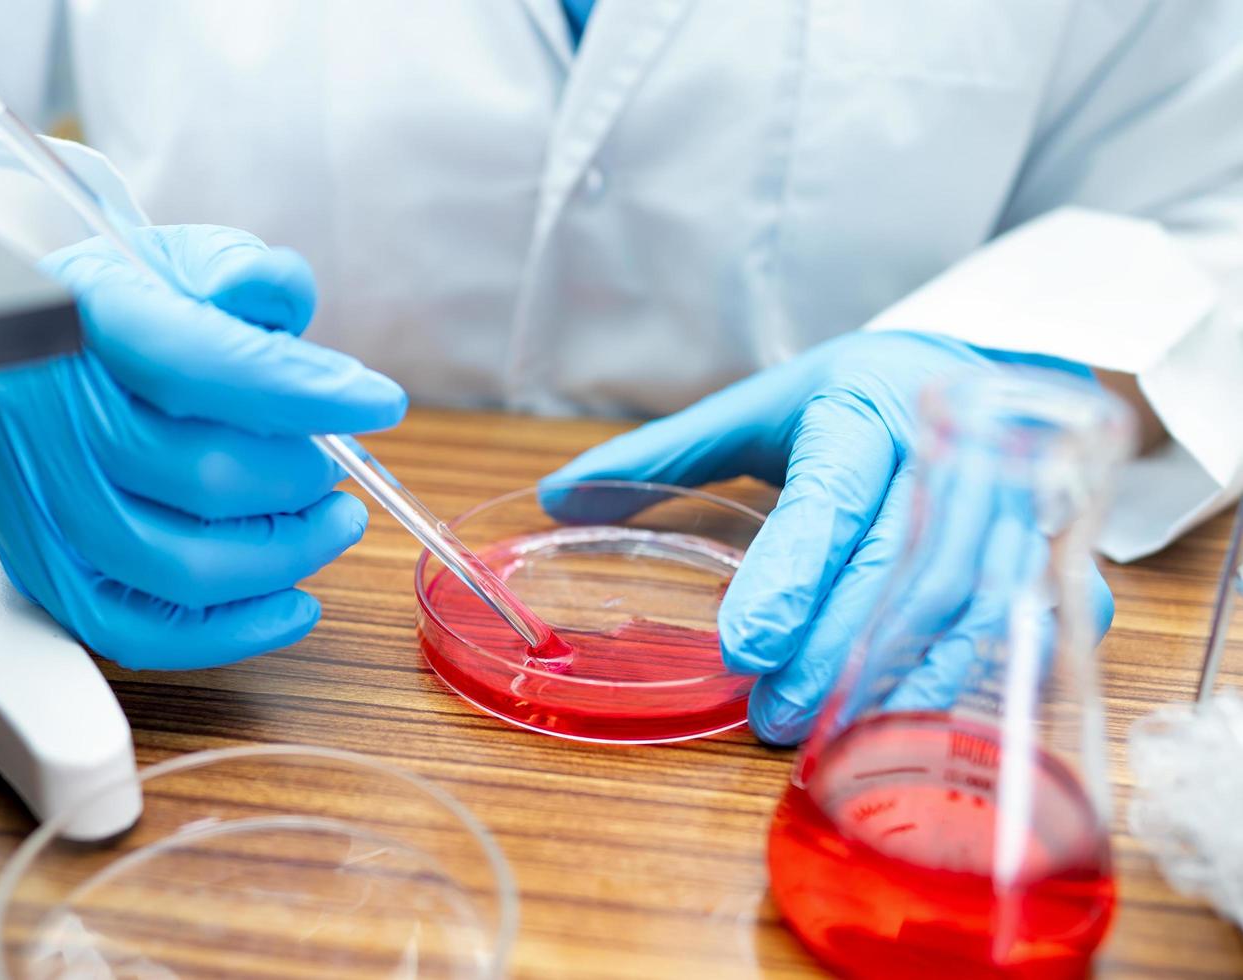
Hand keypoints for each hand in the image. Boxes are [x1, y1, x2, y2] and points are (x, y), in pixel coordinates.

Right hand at [0, 225, 406, 668]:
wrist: (1, 364)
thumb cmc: (108, 316)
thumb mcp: (172, 260)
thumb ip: (236, 269)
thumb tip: (277, 295)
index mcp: (81, 327)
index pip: (201, 366)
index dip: (304, 392)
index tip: (378, 403)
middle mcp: (48, 420)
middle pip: (203, 476)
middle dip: (301, 478)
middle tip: (336, 467)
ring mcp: (41, 506)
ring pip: (181, 565)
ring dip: (286, 553)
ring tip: (333, 522)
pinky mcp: (43, 570)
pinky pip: (138, 632)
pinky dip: (230, 632)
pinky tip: (295, 603)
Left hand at [545, 331, 1113, 743]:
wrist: (976, 369)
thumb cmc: (856, 398)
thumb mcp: (760, 407)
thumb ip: (665, 454)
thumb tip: (557, 494)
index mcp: (865, 408)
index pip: (830, 496)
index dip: (793, 574)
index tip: (748, 646)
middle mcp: (950, 447)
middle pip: (898, 561)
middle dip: (834, 648)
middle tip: (772, 715)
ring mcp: (1014, 495)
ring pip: (967, 597)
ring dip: (897, 674)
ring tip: (826, 733)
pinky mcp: (1053, 544)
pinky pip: (1027, 619)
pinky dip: (972, 672)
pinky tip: (914, 717)